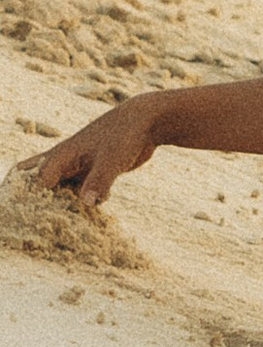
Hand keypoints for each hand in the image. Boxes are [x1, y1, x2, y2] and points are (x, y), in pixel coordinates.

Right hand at [26, 95, 165, 209]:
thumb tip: (86, 203)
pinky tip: (88, 217)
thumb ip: (99, 181)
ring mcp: (80, 167)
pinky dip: (81, 202)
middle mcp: (67, 161)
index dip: (34, 195)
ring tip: (61, 224)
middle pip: (40, 178)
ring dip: (61, 202)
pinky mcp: (94, 173)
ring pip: (62, 187)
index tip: (37, 215)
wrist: (146, 122)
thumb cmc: (124, 135)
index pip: (39, 179)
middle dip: (34, 195)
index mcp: (63, 154)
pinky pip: (81, 191)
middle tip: (32, 218)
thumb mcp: (111, 160)